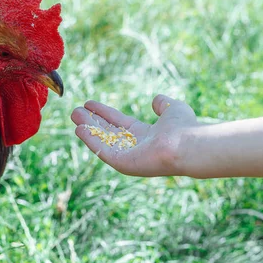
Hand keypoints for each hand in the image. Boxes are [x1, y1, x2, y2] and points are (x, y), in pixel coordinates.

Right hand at [71, 95, 199, 176]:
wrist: (188, 144)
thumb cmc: (184, 128)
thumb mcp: (172, 109)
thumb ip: (163, 104)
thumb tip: (156, 99)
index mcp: (145, 135)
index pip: (119, 122)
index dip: (104, 113)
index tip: (89, 103)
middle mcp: (134, 146)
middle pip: (108, 132)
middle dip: (91, 121)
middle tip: (75, 111)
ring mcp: (128, 156)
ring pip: (102, 140)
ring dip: (87, 129)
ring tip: (74, 116)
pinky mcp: (123, 163)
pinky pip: (103, 151)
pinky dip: (90, 140)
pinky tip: (79, 129)